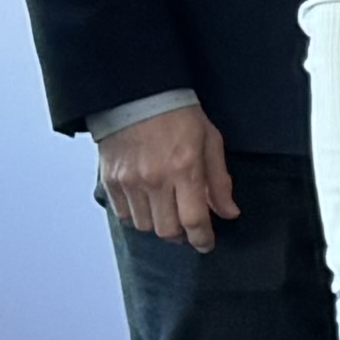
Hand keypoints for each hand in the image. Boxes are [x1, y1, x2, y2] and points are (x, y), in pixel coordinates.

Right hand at [97, 103, 235, 249]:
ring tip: (167, 211)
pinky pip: (124, 215)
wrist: (136, 95)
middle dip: (181, 235)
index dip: (202, 239)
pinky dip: (137, 215)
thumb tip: (229, 212)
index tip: (206, 244)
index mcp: (184, 170)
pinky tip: (147, 202)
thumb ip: (219, 181)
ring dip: (159, 225)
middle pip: (168, 231)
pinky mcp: (111, 181)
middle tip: (187, 227)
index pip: (194, 221)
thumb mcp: (210, 141)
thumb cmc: (178, 115)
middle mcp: (155, 180)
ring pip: (145, 226)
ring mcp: (130, 182)